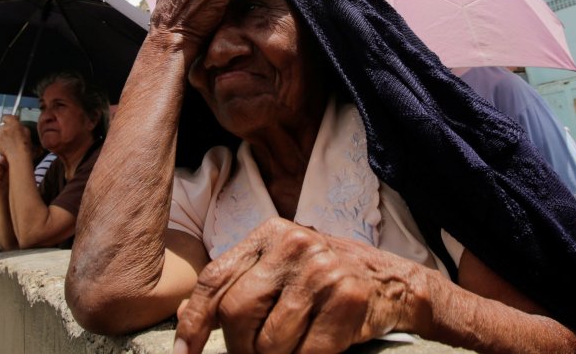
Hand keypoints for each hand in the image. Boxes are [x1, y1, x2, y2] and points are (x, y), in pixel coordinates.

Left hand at [0, 114, 32, 165]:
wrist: (18, 155)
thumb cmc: (25, 144)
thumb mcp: (27, 131)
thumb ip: (20, 126)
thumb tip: (18, 124)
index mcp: (13, 123)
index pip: (6, 117)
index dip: (8, 120)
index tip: (10, 122)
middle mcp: (5, 127)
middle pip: (2, 125)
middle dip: (5, 129)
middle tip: (10, 134)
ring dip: (3, 136)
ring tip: (9, 143)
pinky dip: (0, 143)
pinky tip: (6, 147)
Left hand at [174, 218, 428, 353]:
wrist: (390, 279)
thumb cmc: (322, 277)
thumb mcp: (277, 269)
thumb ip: (236, 286)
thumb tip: (186, 315)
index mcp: (269, 233)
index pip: (215, 278)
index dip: (194, 320)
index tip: (185, 352)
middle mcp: (294, 244)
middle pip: (237, 312)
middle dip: (238, 347)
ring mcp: (323, 269)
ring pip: (270, 341)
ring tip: (287, 351)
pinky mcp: (348, 297)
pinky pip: (308, 353)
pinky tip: (313, 350)